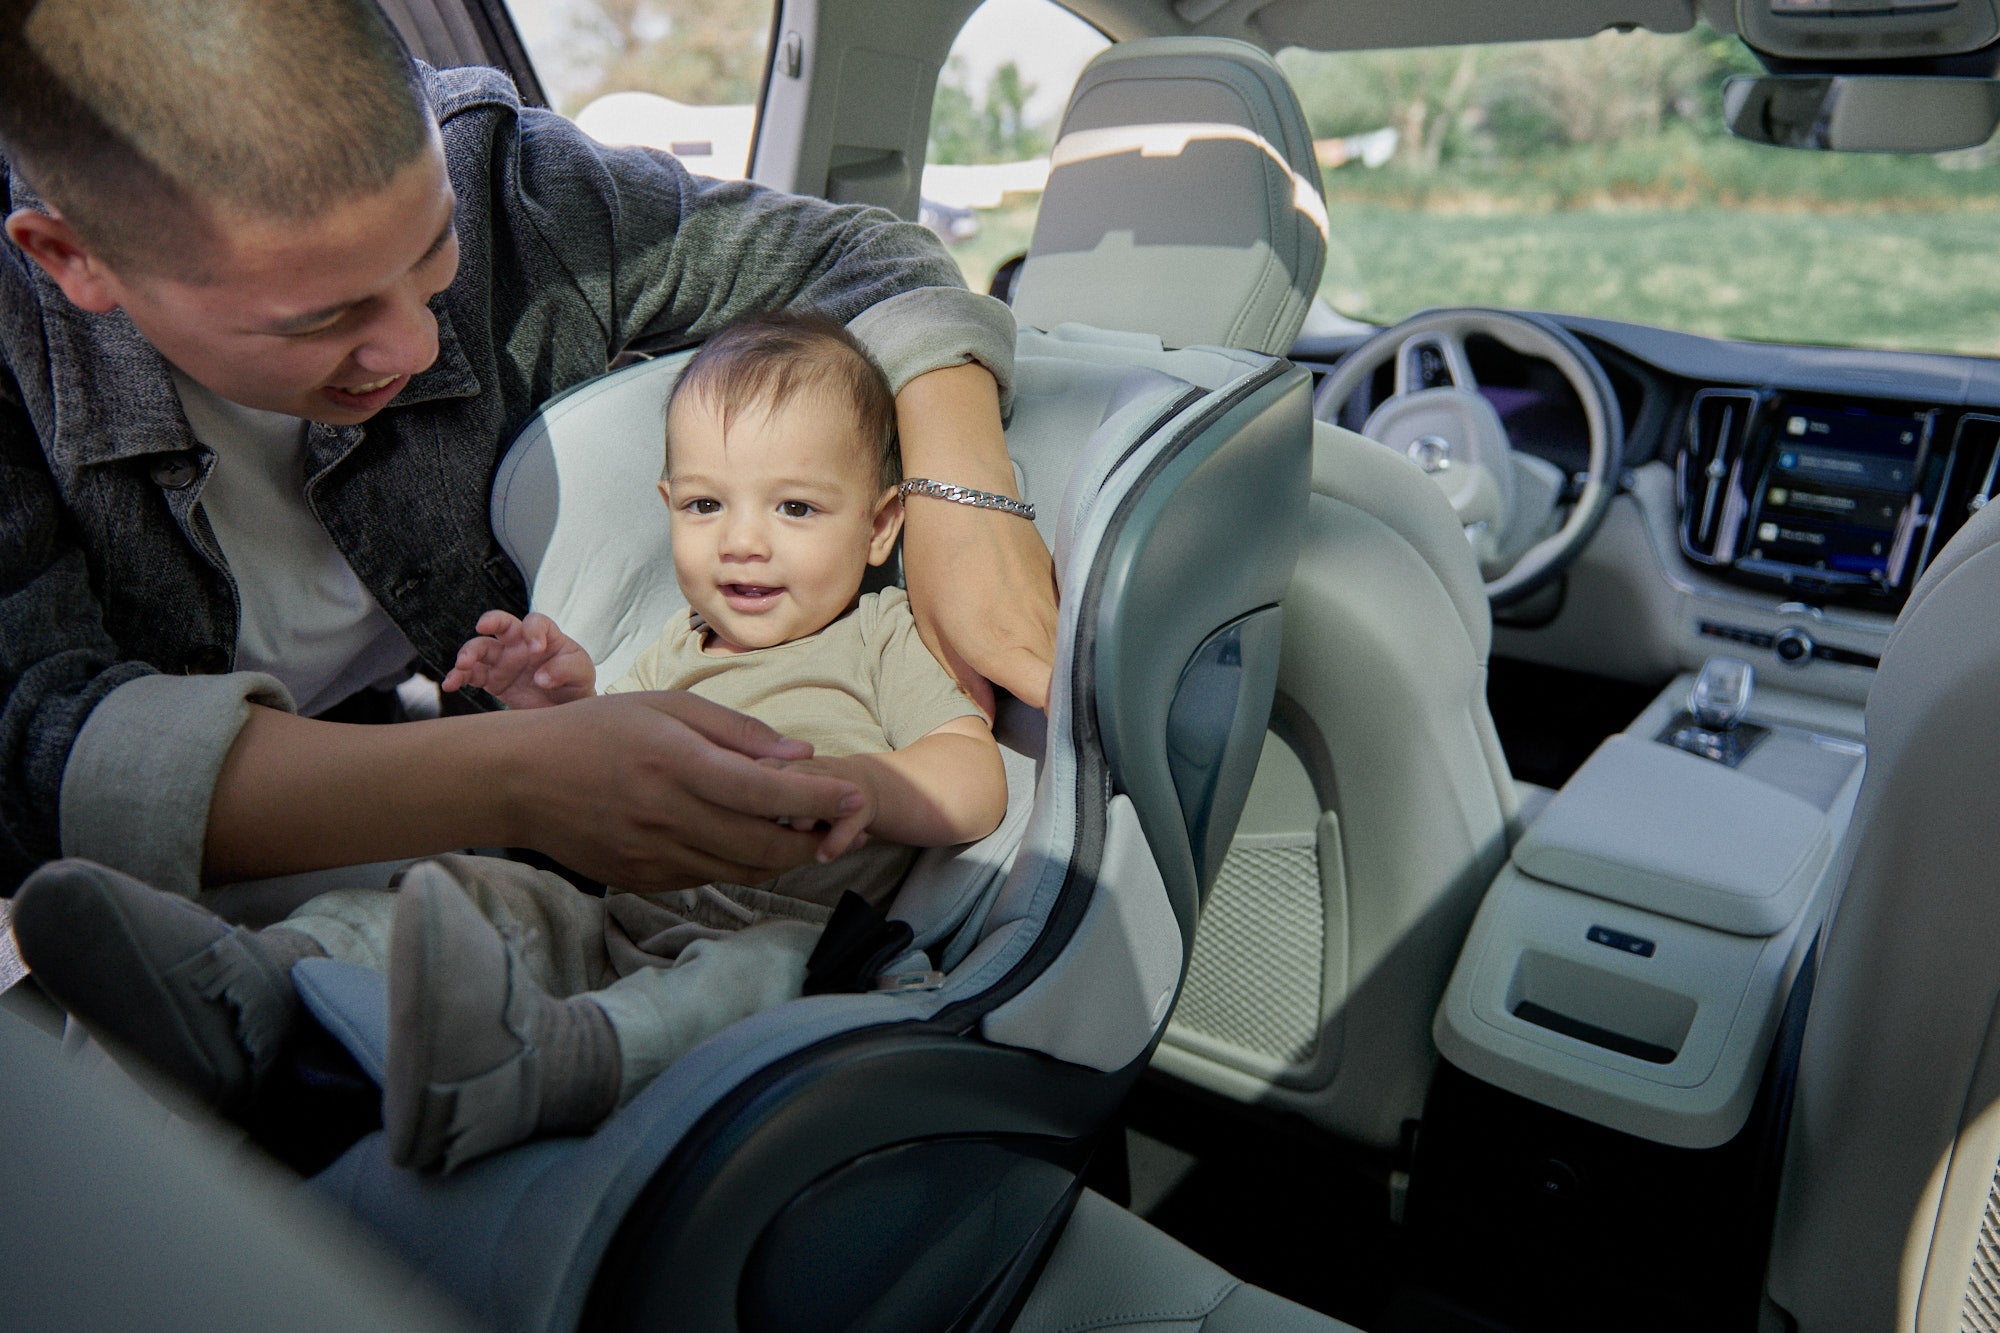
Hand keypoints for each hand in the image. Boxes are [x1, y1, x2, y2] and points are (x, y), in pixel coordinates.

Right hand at [442, 610, 595, 707]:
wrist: (565, 709)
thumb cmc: (575, 683)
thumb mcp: (581, 673)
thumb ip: (565, 669)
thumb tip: (541, 677)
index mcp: (545, 635)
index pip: (535, 622)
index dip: (533, 631)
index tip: (537, 649)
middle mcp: (520, 643)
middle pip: (500, 624)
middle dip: (489, 621)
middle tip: (481, 627)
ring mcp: (504, 660)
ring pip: (481, 648)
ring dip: (468, 652)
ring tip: (462, 664)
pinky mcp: (492, 680)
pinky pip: (471, 675)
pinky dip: (458, 677)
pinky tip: (450, 683)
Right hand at [505, 691, 867, 890]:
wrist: (521, 779)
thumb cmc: (599, 730)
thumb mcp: (669, 707)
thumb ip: (737, 733)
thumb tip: (801, 757)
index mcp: (678, 763)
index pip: (766, 791)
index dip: (819, 800)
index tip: (855, 799)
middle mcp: (668, 815)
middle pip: (763, 846)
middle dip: (813, 841)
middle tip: (840, 828)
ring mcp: (654, 855)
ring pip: (741, 870)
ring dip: (782, 857)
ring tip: (804, 835)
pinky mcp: (643, 879)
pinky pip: (708, 877)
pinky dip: (738, 864)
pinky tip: (745, 841)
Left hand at [895, 363, 1057, 712]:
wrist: (964, 493)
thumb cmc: (938, 560)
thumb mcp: (933, 628)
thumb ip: (963, 680)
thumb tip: (984, 718)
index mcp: (1005, 649)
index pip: (1056, 702)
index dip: (1065, 726)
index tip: (1061, 743)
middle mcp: (1041, 633)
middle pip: (1073, 686)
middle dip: (1073, 709)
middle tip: (1065, 729)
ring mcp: (1058, 608)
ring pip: (1075, 657)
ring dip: (1070, 676)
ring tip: (1060, 693)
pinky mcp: (1063, 588)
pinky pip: (1073, 629)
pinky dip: (1069, 645)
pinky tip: (1054, 649)